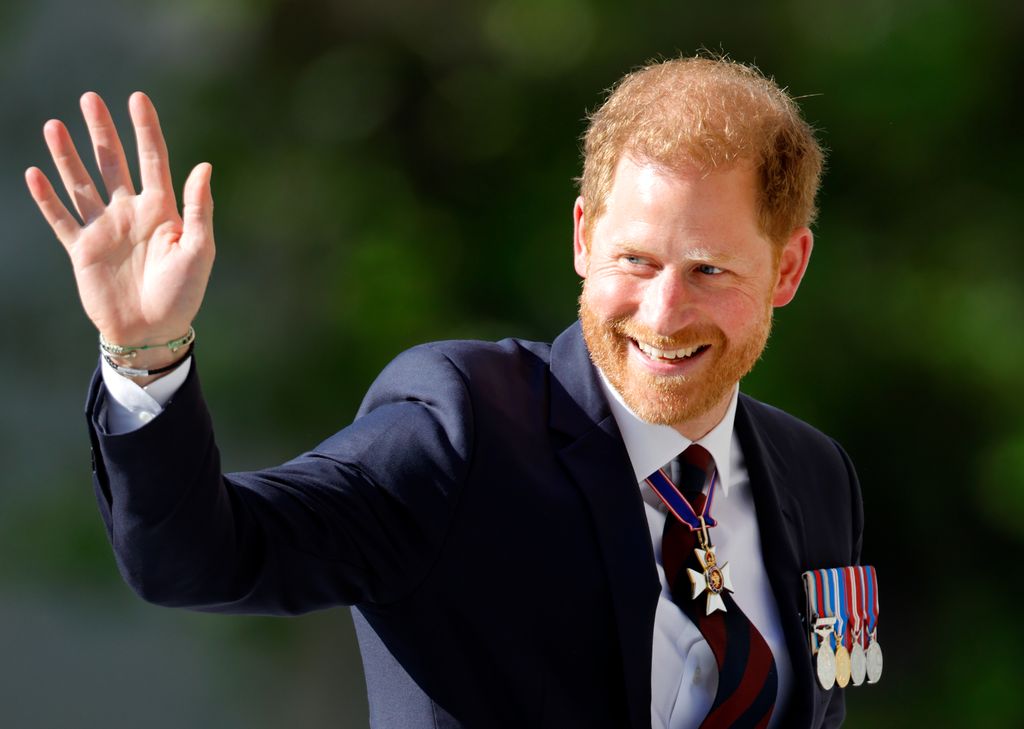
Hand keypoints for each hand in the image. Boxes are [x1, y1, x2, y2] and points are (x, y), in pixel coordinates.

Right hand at [25, 91, 214, 362]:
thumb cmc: (183, 294)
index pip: (153, 160)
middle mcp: (131, 213)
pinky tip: (35, 173)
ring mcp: (105, 229)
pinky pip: (61, 219)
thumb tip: (204, 165)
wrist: (152, 332)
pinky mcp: (82, 250)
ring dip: (68, 155)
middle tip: (89, 99)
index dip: (145, 129)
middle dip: (102, 131)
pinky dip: (47, 198)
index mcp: (163, 210)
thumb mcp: (199, 250)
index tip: (137, 98)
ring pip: (82, 183)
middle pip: (113, 163)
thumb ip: (199, 208)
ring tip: (55, 125)